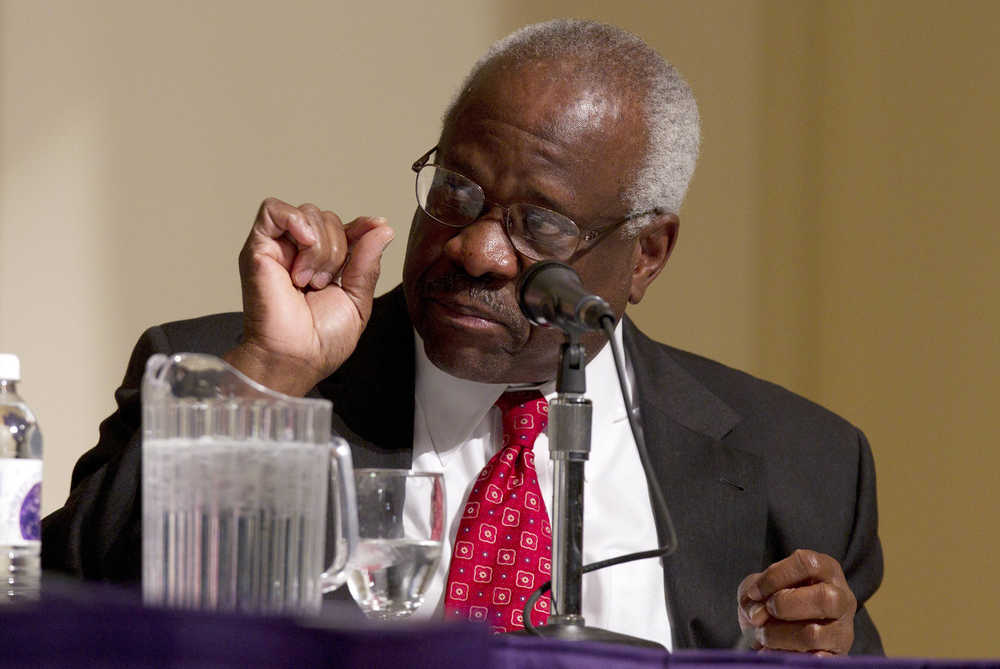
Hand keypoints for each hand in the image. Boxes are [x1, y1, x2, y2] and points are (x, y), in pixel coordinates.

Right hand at [224, 197, 393, 394]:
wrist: (296, 357)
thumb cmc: (321, 340)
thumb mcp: (357, 300)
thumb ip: (368, 262)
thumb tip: (382, 228)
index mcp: (323, 264)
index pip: (343, 228)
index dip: (360, 227)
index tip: (376, 230)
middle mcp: (298, 253)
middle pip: (327, 217)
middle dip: (338, 248)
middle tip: (324, 283)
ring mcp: (277, 249)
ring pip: (308, 213)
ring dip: (320, 247)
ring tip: (309, 280)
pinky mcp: (257, 248)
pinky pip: (273, 209)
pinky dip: (295, 222)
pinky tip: (304, 249)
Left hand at [738, 549, 856, 655]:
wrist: (781, 636)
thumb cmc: (773, 603)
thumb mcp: (759, 588)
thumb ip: (752, 594)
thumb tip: (758, 615)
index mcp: (825, 570)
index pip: (807, 564)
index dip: (775, 577)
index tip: (755, 592)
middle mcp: (842, 598)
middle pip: (824, 598)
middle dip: (783, 605)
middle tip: (766, 612)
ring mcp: (843, 630)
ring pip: (813, 634)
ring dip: (777, 636)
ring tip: (764, 636)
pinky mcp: (837, 657)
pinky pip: (815, 661)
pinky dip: (788, 657)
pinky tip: (774, 653)